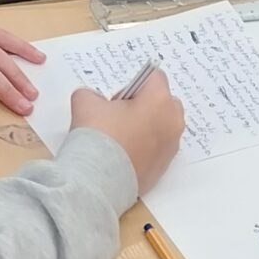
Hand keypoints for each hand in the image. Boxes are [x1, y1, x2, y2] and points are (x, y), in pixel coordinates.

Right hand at [70, 70, 183, 193]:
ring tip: (122, 136)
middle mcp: (172, 122)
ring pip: (163, 126)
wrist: (98, 180)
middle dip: (145, 104)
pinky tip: (124, 153)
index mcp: (159, 100)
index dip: (134, 84)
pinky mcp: (165, 166)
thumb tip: (91, 99)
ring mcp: (171, 146)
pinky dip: (146, 147)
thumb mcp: (85, 103)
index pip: (155, 77)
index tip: (119, 98)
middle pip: (164, 102)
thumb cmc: (98, 138)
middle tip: (121, 115)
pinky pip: (158, 148)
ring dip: (147, 126)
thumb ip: (91, 94)